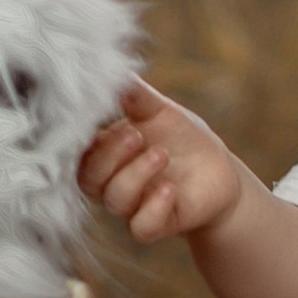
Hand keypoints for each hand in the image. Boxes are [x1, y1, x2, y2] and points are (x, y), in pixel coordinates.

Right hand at [78, 77, 244, 243]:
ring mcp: (134, 205)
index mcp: (106, 152)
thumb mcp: (159, 110)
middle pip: (89, 178)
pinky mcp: (157, 224)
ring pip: (115, 200)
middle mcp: (113, 180)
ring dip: (136, 174)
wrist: (219, 171)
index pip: (78, 150)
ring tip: (162, 154)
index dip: (82, 139)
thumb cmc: (182, 138)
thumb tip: (112, 71)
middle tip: (136, 135)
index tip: (99, 117)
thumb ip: (134, 95)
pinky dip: (153, 208)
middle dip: (110, 156)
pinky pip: (141, 227)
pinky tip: (170, 188)